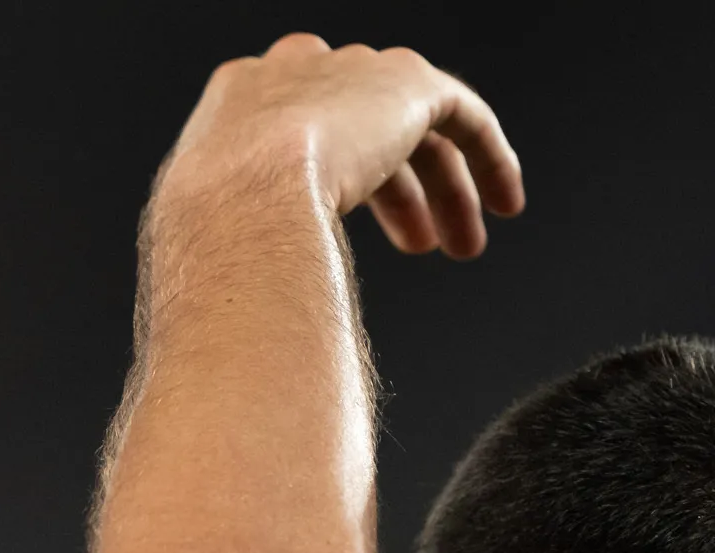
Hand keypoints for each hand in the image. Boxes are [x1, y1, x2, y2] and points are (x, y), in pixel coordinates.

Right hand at [162, 34, 523, 258]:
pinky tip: (504, 199)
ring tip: (462, 245)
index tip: (354, 230)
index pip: (301, 132)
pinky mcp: (402, 82)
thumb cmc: (210, 243)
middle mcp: (291, 77)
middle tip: (421, 244)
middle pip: (360, 126)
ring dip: (442, 187)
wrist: (237, 200)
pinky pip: (459, 112)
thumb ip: (243, 252)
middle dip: (396, 189)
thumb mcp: (213, 243)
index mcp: (237, 108)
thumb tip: (250, 318)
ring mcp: (347, 73)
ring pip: (411, 125)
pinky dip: (486, 155)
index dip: (339, 182)